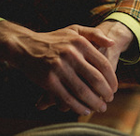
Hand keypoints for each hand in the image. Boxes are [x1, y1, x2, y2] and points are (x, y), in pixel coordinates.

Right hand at [0, 21, 120, 115]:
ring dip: (94, 103)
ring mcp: (59, 67)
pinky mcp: (48, 80)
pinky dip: (78, 106)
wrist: (25, 45)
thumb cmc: (53, 39)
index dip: (112, 79)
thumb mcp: (74, 30)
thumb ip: (94, 34)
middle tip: (109, 100)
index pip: (103, 64)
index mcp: (80, 42)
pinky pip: (67, 98)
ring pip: (83, 91)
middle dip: (105, 93)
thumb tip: (112, 42)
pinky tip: (84, 110)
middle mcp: (71, 54)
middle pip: (95, 79)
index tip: (114, 88)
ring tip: (100, 107)